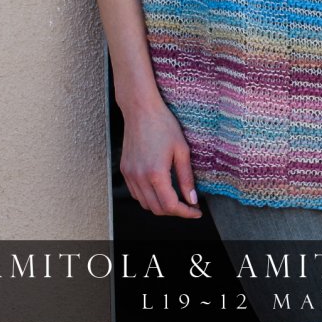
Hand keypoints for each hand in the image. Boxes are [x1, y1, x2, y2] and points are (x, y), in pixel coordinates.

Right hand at [119, 98, 202, 218]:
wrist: (141, 109)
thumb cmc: (163, 124)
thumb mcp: (182, 150)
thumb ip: (186, 178)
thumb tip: (192, 199)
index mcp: (156, 173)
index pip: (171, 206)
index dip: (186, 212)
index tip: (196, 211)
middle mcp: (140, 177)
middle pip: (157, 209)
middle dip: (175, 211)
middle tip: (189, 204)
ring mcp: (130, 175)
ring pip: (145, 204)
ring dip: (161, 206)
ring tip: (175, 197)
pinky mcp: (125, 170)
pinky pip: (136, 193)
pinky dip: (148, 197)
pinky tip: (159, 188)